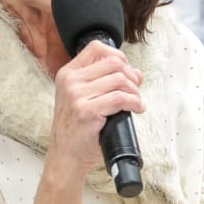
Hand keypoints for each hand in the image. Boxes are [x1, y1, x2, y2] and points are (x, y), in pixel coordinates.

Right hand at [48, 41, 143, 177]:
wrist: (66, 156)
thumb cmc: (76, 129)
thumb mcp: (85, 100)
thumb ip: (107, 82)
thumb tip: (137, 73)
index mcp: (68, 74)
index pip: (96, 48)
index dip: (118, 56)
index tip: (127, 71)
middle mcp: (70, 81)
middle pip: (113, 63)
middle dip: (131, 76)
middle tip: (135, 90)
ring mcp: (76, 95)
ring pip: (119, 80)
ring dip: (135, 91)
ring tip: (136, 102)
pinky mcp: (87, 111)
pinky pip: (120, 98)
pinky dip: (134, 103)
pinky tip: (136, 109)